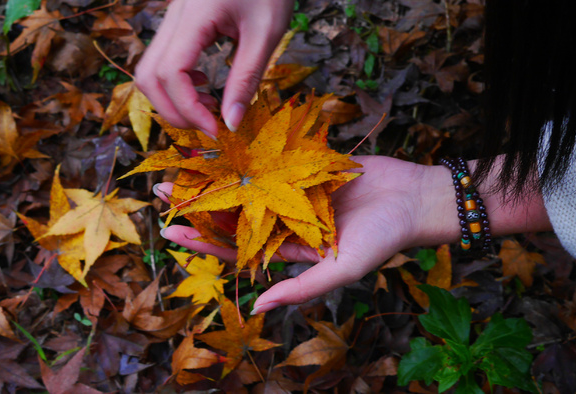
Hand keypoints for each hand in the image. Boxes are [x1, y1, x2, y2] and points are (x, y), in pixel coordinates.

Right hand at [135, 0, 293, 136]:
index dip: (188, 109)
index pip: (171, 73)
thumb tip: (230, 122)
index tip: (216, 129)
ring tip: (207, 108)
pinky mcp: (177, 24)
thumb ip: (246, 78)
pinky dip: (174, 84)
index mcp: (194, 17)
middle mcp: (173, 18)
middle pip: (148, 77)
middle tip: (208, 126)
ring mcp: (171, 20)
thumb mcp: (266, 33)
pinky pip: (160, 61)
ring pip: (148, 70)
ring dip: (170, 99)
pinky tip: (204, 86)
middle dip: (173, 110)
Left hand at [153, 156, 460, 313]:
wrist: (413, 198)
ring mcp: (292, 190)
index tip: (170, 229)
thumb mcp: (340, 271)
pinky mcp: (303, 165)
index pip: (235, 247)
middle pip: (232, 212)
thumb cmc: (381, 241)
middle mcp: (284, 219)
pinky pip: (268, 157)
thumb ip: (300, 289)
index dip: (202, 240)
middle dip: (198, 204)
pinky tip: (219, 141)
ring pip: (244, 183)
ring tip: (181, 164)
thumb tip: (257, 308)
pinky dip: (244, 151)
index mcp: (286, 248)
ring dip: (213, 175)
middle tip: (162, 192)